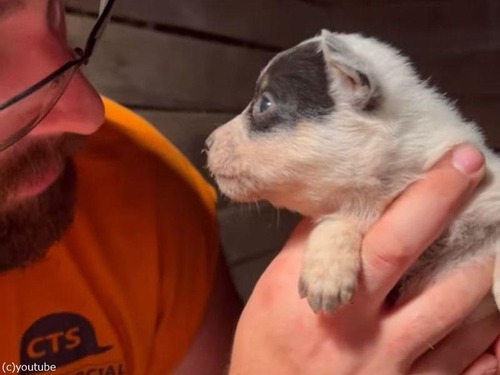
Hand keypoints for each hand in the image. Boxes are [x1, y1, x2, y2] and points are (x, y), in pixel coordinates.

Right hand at [230, 145, 499, 373]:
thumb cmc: (268, 346)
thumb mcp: (274, 291)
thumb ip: (312, 247)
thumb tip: (344, 204)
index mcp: (324, 301)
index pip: (381, 240)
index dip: (425, 200)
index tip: (455, 163)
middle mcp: (363, 336)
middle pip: (428, 272)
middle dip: (462, 220)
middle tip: (481, 177)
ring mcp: (393, 371)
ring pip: (464, 319)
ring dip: (485, 274)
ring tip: (491, 242)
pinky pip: (472, 369)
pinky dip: (492, 338)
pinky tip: (492, 313)